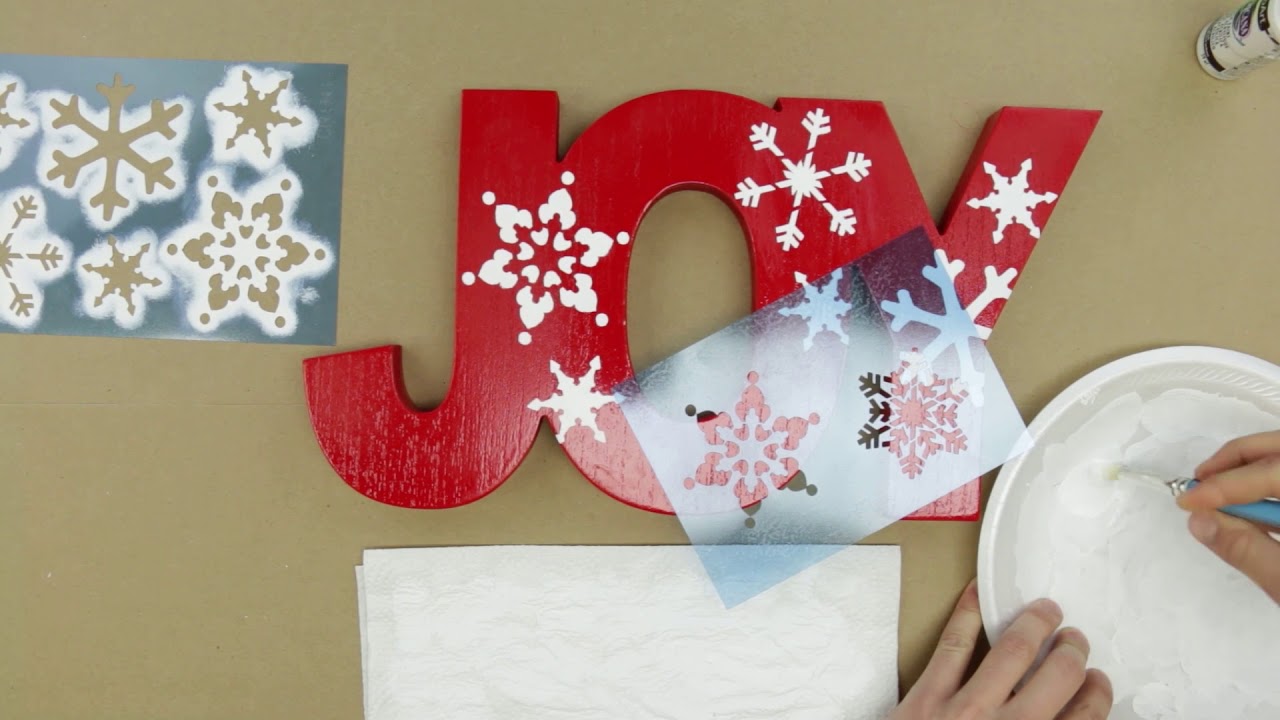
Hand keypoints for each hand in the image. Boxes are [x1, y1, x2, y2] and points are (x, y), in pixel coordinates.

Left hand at [888, 580, 1111, 719]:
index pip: (1085, 718)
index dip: (1096, 694)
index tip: (1097, 682)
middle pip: (1058, 677)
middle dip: (1073, 652)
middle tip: (1074, 640)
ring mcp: (966, 710)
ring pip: (1012, 651)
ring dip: (1035, 624)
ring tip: (1045, 612)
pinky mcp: (926, 697)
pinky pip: (952, 645)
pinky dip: (967, 613)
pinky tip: (976, 593)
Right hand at [1180, 430, 1279, 602]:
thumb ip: (1249, 550)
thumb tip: (1201, 520)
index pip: (1279, 474)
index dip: (1229, 484)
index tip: (1189, 500)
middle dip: (1242, 459)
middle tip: (1201, 480)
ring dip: (1254, 470)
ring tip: (1216, 491)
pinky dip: (1271, 491)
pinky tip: (1249, 510)